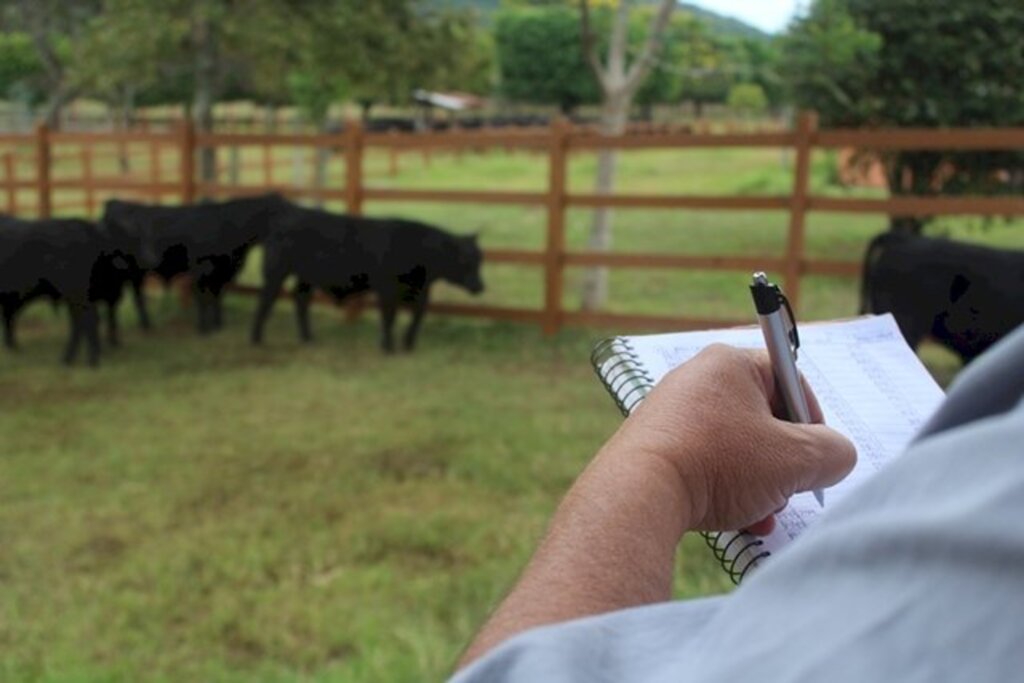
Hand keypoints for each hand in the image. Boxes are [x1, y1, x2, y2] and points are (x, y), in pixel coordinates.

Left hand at [603, 344, 856, 534]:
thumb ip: (832, 453)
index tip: (815, 455)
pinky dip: (726, 490)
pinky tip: (735, 521)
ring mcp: (670, 413)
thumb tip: (836, 456)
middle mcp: (696, 380)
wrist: (638, 492)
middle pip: (763, 419)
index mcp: (729, 364)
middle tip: (786, 490)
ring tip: (760, 514)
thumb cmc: (718, 463)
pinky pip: (705, 464)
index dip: (812, 420)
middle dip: (783, 463)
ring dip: (758, 485)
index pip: (789, 379)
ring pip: (736, 449)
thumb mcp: (795, 459)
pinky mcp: (654, 446)